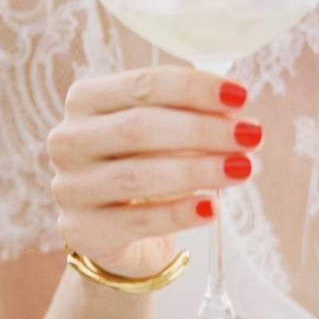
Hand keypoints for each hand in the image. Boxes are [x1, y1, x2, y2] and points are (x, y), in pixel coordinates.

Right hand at [47, 67, 260, 277]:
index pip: (142, 86)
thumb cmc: (144, 166)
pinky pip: (138, 221)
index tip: (241, 96)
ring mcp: (70, 188)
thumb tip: (234, 115)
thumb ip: (188, 116)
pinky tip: (212, 208)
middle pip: (139, 128)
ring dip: (199, 169)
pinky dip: (180, 213)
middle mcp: (67, 140)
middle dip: (203, 130)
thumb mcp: (162, 133)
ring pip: (139, 175)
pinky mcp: (82, 231)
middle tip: (251, 136)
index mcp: (84, 101)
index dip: (194, 89)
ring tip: (242, 169)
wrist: (117, 232)